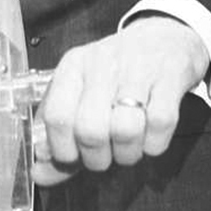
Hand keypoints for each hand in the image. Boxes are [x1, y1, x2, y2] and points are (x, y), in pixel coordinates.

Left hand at [30, 16, 210, 185]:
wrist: (165, 36)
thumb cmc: (117, 73)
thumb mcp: (81, 94)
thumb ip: (60, 137)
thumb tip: (40, 174)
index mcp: (73, 67)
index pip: (56, 117)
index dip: (63, 150)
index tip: (73, 157)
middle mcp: (102, 64)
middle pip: (90, 130)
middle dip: (97, 158)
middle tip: (104, 156)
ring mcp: (139, 69)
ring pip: (126, 130)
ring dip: (127, 154)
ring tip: (128, 148)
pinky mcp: (171, 77)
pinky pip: (160, 124)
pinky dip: (154, 144)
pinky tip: (150, 138)